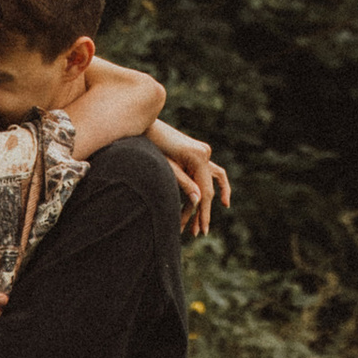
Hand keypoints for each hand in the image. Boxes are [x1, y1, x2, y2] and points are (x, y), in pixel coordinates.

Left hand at [150, 121, 230, 240]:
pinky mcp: (196, 154)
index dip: (204, 213)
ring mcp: (202, 153)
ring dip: (204, 202)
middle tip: (199, 233)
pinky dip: (200, 189)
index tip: (202, 230)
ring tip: (196, 224)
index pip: (206, 191)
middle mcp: (205, 154)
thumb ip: (184, 183)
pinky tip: (197, 203)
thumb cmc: (151, 145)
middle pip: (209, 189)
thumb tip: (199, 201)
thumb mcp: (166, 167)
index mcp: (199, 157)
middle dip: (202, 212)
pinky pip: (204, 175)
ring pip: (212, 182)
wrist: (145, 124)